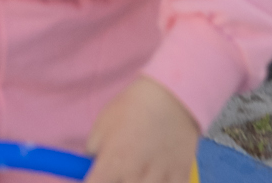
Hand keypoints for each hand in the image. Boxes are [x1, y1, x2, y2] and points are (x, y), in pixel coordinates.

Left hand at [85, 76, 199, 182]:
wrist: (172, 96)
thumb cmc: (133, 107)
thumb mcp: (102, 124)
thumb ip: (92, 151)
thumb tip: (92, 166)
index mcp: (111, 164)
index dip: (95, 182)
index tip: (100, 176)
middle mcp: (133, 176)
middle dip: (120, 181)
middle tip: (122, 169)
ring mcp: (158, 179)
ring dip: (141, 182)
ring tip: (141, 170)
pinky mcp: (180, 177)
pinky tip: (159, 174)